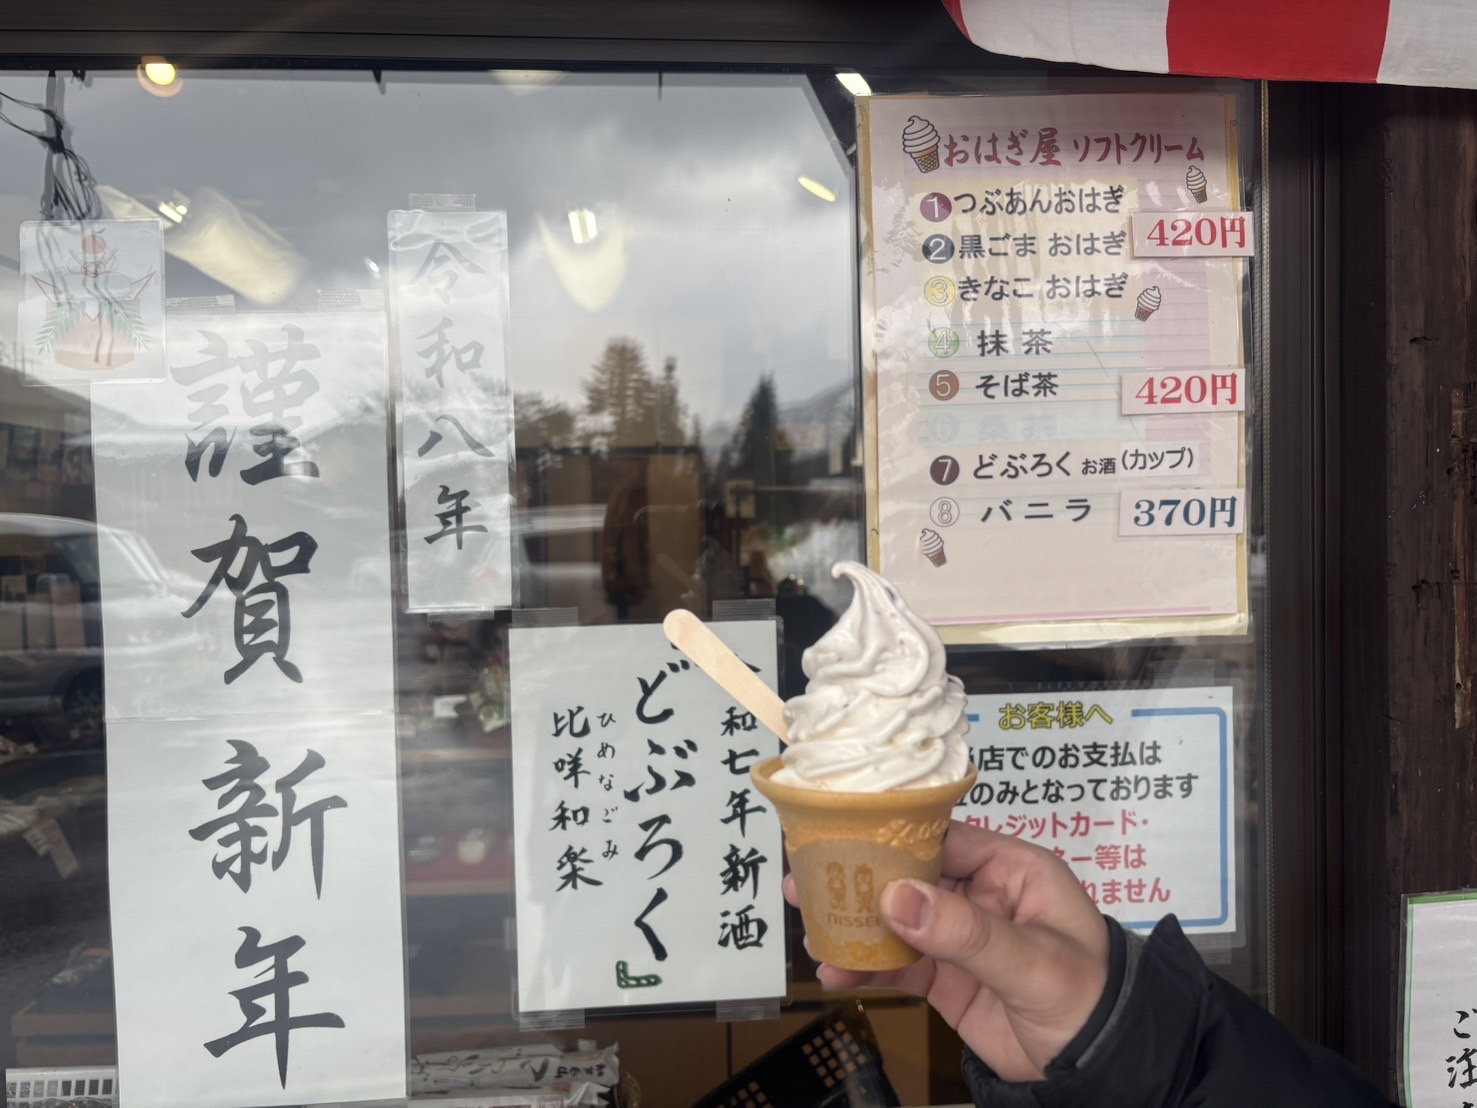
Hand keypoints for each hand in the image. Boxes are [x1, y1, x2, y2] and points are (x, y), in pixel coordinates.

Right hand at [783, 820, 1108, 1081]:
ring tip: (812, 930)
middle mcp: (982, 894)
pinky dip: (866, 967)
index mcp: (1013, 870)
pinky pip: (898, 963)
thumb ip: (967, 932)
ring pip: (896, 920)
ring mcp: (960, 936)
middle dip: (859, 881)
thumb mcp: (1033, 964)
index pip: (943, 839)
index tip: (843, 841)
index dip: (893, 839)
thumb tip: (899, 898)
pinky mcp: (946, 976)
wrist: (1102, 1072)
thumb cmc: (1090, 1003)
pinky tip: (836, 973)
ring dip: (855, 927)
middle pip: (909, 876)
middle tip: (807, 880)